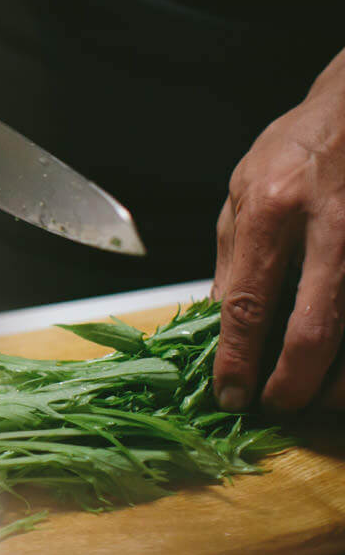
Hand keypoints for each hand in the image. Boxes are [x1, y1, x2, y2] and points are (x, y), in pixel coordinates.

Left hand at [214, 49, 344, 412]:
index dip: (238, 359)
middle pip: (315, 330)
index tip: (230, 393)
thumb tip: (221, 319)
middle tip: (279, 407)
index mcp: (271, 209)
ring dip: (342, 382)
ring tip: (321, 400)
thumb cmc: (297, 147)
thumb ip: (234, 254)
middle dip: (295, 383)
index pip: (249, 303)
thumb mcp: (243, 187)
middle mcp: (328, 227)